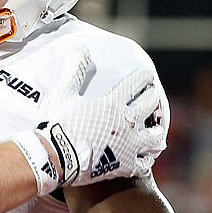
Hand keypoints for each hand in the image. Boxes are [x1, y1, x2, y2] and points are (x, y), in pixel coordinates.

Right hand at [39, 48, 164, 184]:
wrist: (55, 157)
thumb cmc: (58, 124)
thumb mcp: (64, 93)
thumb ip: (75, 69)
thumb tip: (81, 47)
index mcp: (113, 103)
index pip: (136, 84)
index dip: (143, 78)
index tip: (147, 76)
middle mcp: (127, 122)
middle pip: (150, 106)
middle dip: (153, 98)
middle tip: (152, 97)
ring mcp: (128, 145)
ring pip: (154, 137)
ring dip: (156, 131)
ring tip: (156, 131)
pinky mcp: (124, 165)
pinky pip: (144, 163)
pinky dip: (146, 159)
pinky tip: (146, 158)